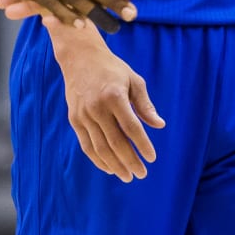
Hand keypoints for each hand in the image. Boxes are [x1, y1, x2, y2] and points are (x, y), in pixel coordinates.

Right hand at [49, 19, 164, 181]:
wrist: (80, 58)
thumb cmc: (112, 69)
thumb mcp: (134, 80)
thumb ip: (145, 105)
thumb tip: (160, 125)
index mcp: (114, 96)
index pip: (131, 127)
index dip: (142, 145)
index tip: (152, 158)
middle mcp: (96, 107)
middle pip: (115, 142)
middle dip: (130, 161)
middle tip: (142, 174)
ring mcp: (83, 115)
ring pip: (100, 148)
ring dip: (115, 165)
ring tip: (127, 176)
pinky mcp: (74, 120)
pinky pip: (86, 145)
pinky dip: (98, 160)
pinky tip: (110, 168)